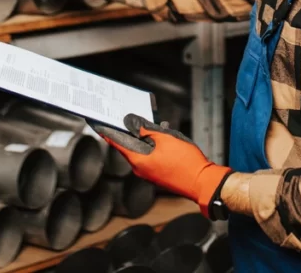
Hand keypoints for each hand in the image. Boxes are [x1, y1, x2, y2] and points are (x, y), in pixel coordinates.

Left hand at [96, 114, 230, 215]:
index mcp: (138, 160)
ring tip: (155, 125)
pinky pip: (150, 156)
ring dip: (146, 137)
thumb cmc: (185, 162)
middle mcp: (140, 169)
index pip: (116, 143)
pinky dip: (153, 145)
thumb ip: (148, 131)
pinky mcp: (158, 173)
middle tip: (127, 118)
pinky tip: (163, 136)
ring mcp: (149, 173)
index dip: (106, 132)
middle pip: (128, 146)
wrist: (202, 182)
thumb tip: (135, 125)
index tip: (98, 124)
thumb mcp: (166, 139)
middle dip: (129, 131)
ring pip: (141, 150)